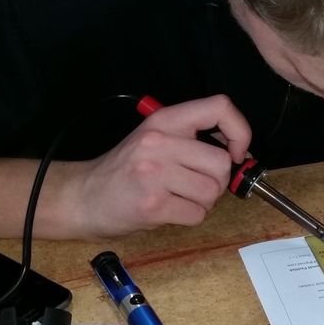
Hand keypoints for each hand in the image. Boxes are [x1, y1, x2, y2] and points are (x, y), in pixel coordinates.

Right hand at [71, 95, 251, 237]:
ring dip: (203, 202)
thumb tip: (238, 151)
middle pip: (221, 162)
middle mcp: (159, 142)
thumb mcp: (155, 137)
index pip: (220, 107)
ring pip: (212, 191)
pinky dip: (190, 217)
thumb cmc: (125, 170)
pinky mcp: (153, 204)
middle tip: (194, 184)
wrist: (84, 196)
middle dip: (217, 181)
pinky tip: (168, 210)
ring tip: (178, 198)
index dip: (240, 131)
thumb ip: (191, 138)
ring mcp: (155, 173)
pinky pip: (197, 214)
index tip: (235, 151)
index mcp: (164, 120)